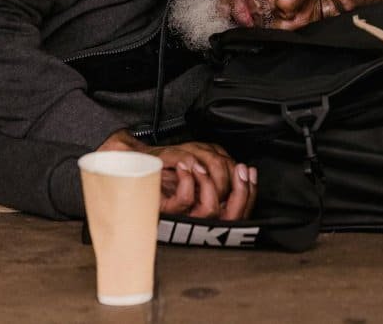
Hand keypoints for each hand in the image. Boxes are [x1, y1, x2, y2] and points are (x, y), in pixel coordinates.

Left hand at [97, 131, 257, 220]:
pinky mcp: (166, 212)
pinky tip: (183, 166)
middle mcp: (200, 220)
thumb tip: (242, 170)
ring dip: (211, 181)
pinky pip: (185, 200)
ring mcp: (183, 218)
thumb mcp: (198, 168)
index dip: (250, 193)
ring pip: (210, 209)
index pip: (241, 212)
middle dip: (241, 190)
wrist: (132, 165)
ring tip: (201, 164)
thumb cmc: (164, 168)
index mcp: (211, 211)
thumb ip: (219, 172)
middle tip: (239, 169)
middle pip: (233, 217)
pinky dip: (188, 179)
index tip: (249, 171)